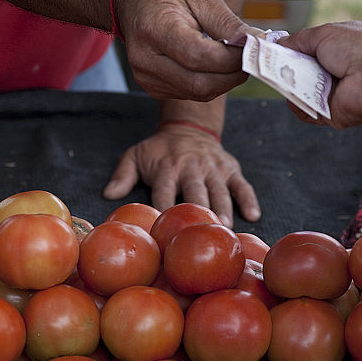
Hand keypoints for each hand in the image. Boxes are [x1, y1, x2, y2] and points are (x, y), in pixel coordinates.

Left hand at [102, 125, 260, 227]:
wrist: (188, 127)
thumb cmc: (159, 150)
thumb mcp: (135, 155)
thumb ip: (123, 175)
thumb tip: (108, 195)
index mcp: (167, 168)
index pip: (164, 192)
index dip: (164, 211)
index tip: (164, 231)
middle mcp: (191, 167)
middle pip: (195, 192)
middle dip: (199, 211)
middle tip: (201, 233)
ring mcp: (213, 168)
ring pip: (220, 190)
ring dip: (223, 208)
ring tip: (225, 228)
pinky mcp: (231, 168)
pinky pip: (242, 185)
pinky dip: (249, 199)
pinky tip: (253, 216)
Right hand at [113, 0, 261, 100]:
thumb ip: (228, 23)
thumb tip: (258, 43)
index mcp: (155, 29)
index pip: (199, 57)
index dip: (232, 58)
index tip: (254, 48)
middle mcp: (145, 59)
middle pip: (200, 83)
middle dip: (233, 74)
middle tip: (250, 57)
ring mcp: (146, 77)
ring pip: (199, 92)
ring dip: (224, 80)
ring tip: (233, 57)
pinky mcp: (153, 87)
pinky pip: (191, 93)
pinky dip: (210, 82)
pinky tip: (213, 64)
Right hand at [277, 21, 361, 128]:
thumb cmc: (357, 49)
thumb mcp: (324, 33)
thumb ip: (299, 39)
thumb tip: (279, 43)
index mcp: (333, 49)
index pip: (303, 52)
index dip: (286, 51)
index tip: (269, 51)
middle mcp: (330, 71)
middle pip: (296, 72)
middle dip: (282, 68)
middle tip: (270, 65)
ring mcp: (328, 93)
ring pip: (296, 91)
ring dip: (289, 85)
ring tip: (289, 78)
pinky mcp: (326, 113)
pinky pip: (303, 111)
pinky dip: (297, 105)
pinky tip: (297, 95)